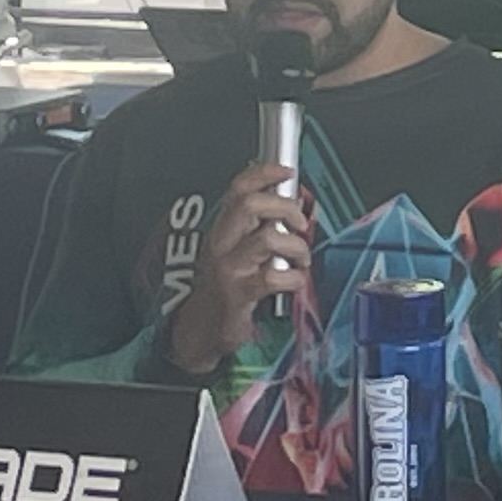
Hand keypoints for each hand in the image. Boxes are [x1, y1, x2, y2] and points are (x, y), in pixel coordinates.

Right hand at [163, 161, 315, 376]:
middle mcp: (222, 243)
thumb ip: (260, 227)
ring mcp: (229, 268)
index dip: (264, 173)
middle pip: (251, 204)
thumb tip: (294, 206)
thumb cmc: (225, 287)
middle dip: (285, 206)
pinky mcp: (239, 294)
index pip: (239, 188)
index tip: (287, 171)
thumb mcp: (236, 251)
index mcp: (222, 228)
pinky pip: (274, 277)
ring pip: (268, 238)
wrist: (200, 329)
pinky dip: (295, 278)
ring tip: (300, 259)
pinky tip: (295, 282)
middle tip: (299, 223)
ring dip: (296, 246)